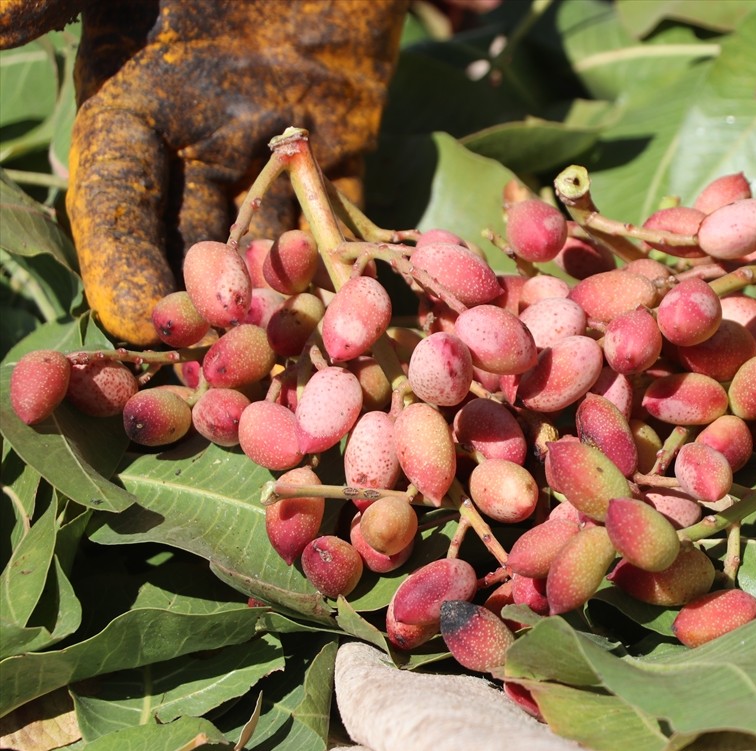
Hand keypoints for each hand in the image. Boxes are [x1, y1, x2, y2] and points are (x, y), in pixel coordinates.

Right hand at [4, 0, 406, 344]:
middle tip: (218, 357)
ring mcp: (270, 154)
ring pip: (266, 244)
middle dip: (202, 303)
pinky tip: (355, 305)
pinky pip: (339, 215)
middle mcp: (195, 149)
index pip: (116, 206)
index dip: (120, 264)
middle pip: (189, 244)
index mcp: (130, 114)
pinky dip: (345, 259)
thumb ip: (46, 0)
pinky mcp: (339, 149)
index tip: (132, 322)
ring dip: (274, 299)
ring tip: (287, 347)